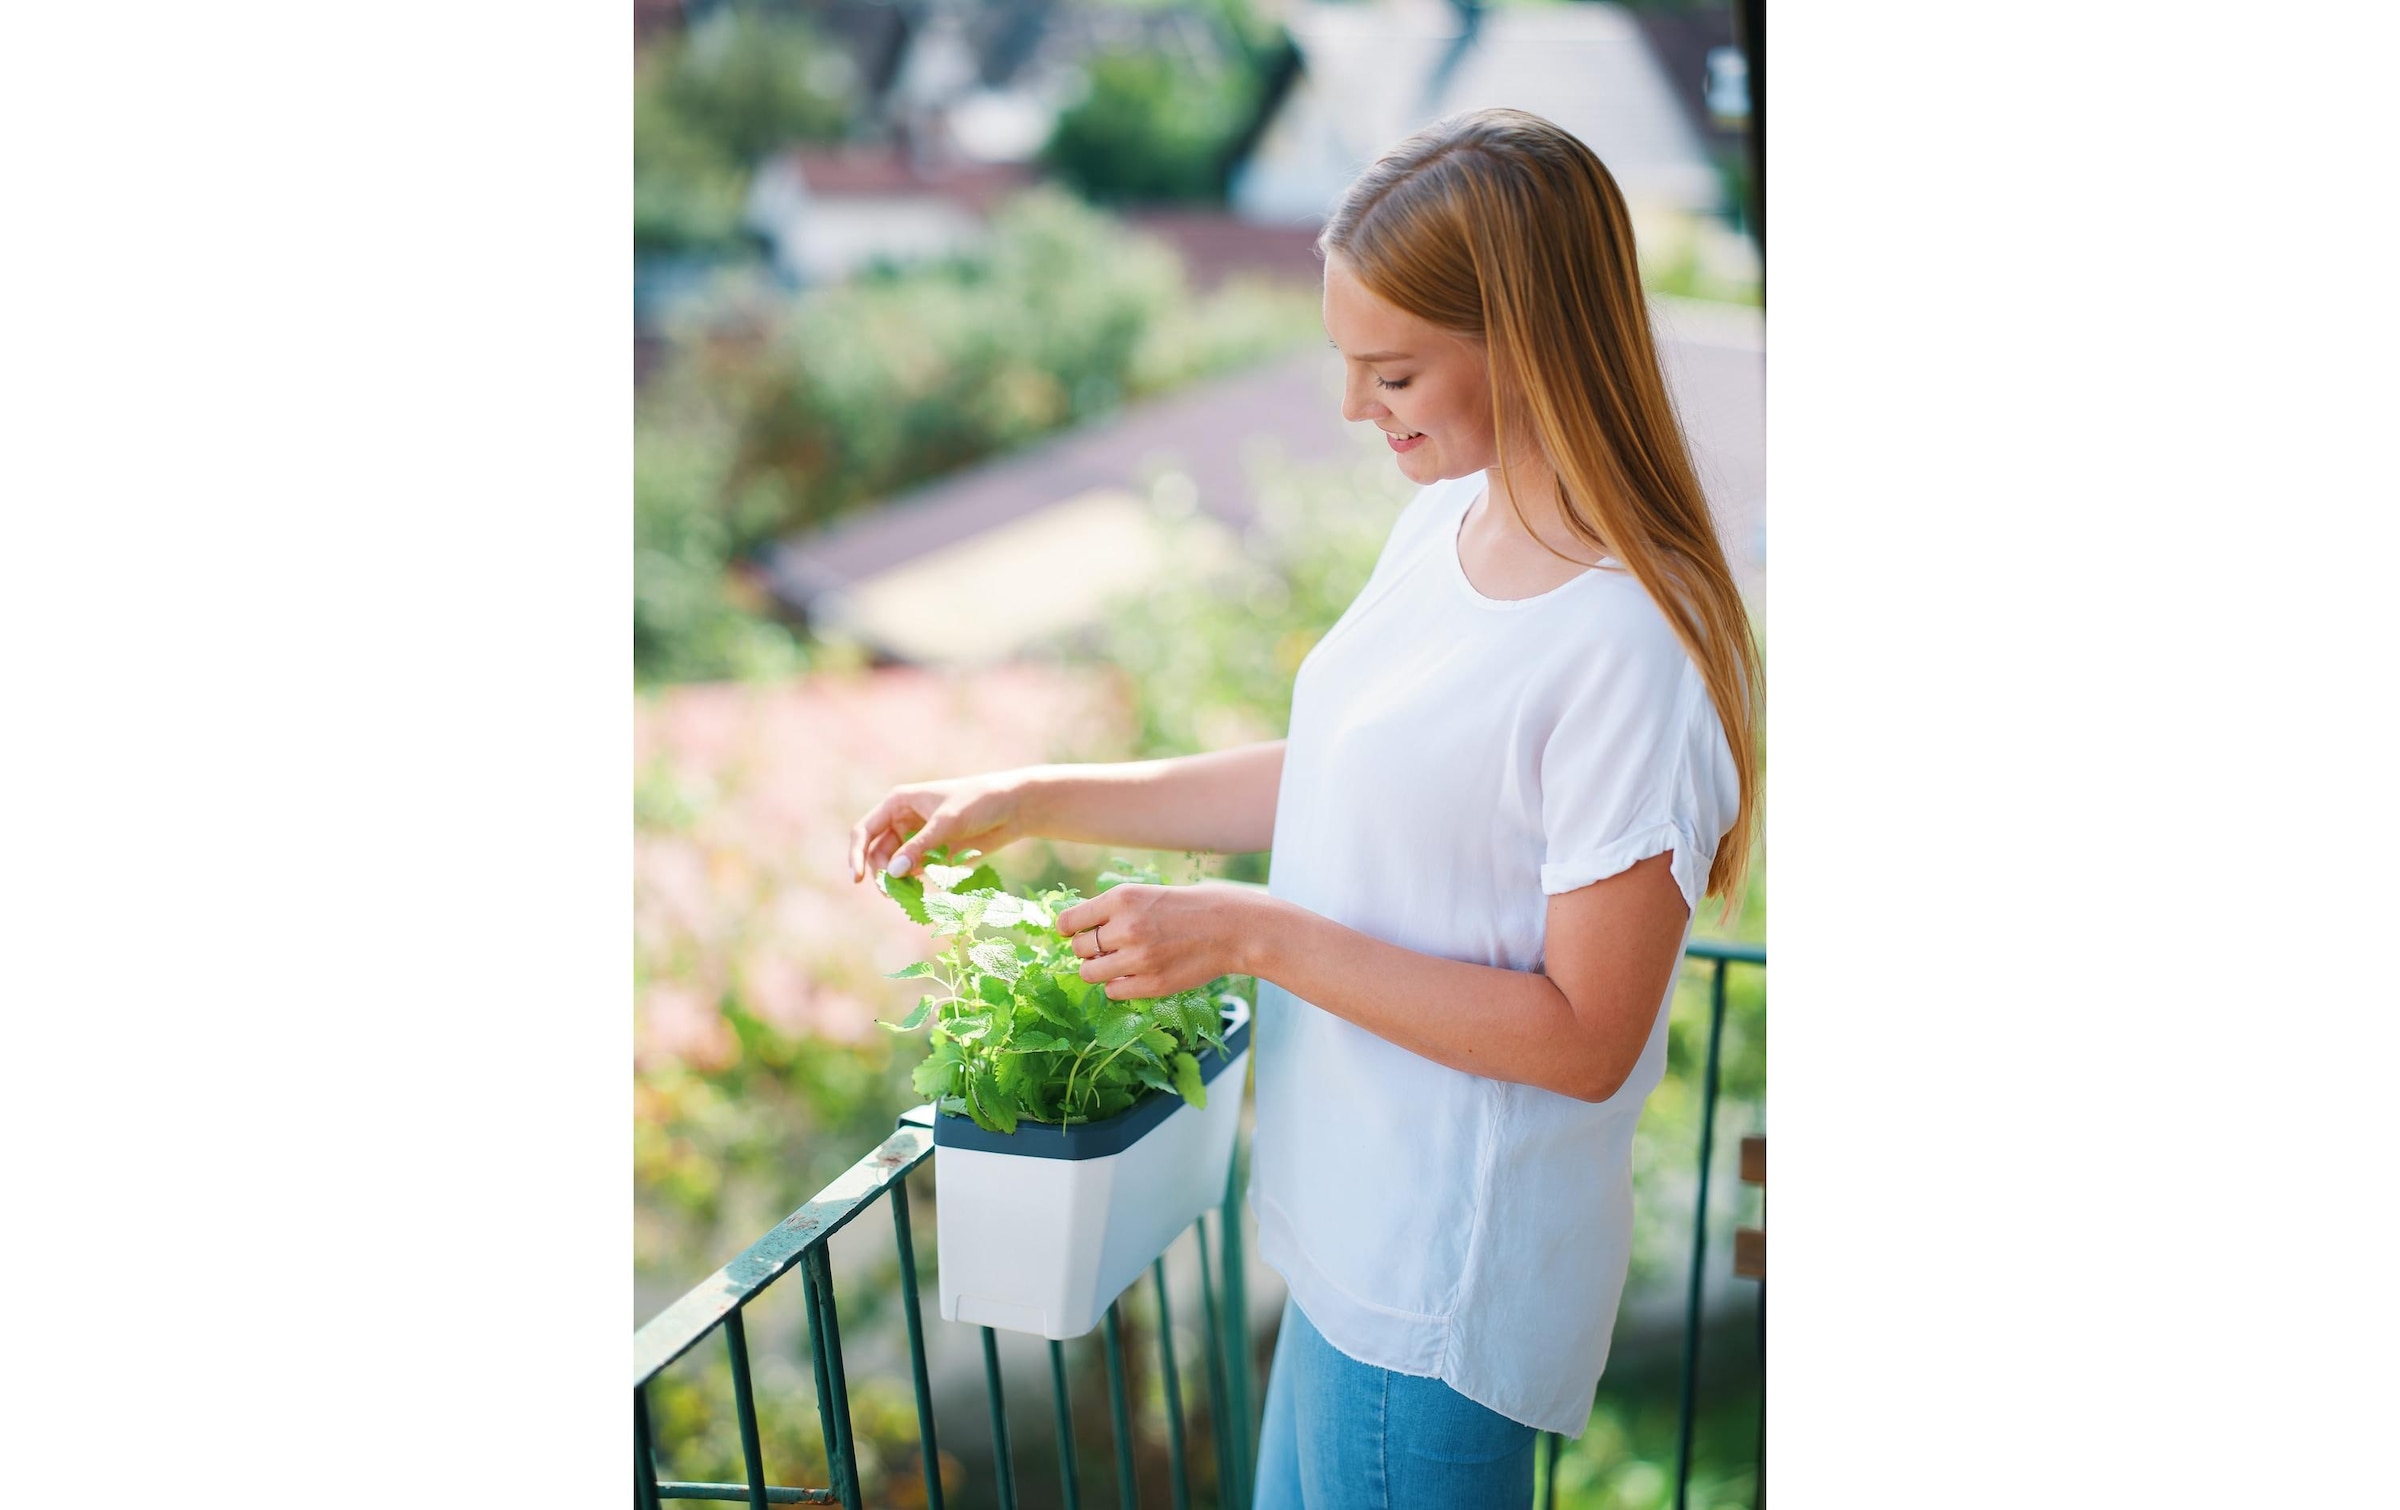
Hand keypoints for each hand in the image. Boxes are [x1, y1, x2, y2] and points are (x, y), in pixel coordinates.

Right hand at [848, 771, 1029, 883]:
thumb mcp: (947, 823)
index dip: (856, 854)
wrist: (1014, 809)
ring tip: (910, 896)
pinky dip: (914, 885)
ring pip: (894, 867)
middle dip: (882, 874)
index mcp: (898, 804)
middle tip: (894, 894)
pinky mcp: (934, 855)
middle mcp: (903, 821)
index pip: (865, 831)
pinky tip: (923, 894)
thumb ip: (920, 848)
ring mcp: (918, 839)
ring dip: (897, 883)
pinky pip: (914, 874)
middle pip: (877, 853)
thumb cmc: (978, 803)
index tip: (857, 879)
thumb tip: (892, 873)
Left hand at [1055, 882, 1267, 999]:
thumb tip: (1075, 931)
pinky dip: (1118, 985)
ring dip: (1098, 969)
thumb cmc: (1189, 908)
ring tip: (1117, 963)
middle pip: (1078, 949)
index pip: (1069, 921)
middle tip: (1105, 948)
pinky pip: (1113, 991)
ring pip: (1090, 973)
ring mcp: (1139, 959)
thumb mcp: (1147, 894)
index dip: (1067, 929)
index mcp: (1122, 899)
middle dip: (1086, 950)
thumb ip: (1113, 910)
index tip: (1072, 932)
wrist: (1232, 928)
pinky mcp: (1152, 984)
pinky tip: (1135, 974)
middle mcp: (1126, 928)